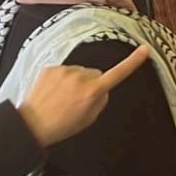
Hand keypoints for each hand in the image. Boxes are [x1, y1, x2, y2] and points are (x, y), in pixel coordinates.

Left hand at [17, 46, 151, 146]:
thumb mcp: (89, 119)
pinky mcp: (51, 68)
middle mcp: (81, 76)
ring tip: (61, 98)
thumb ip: (101, 101)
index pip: (118, 73)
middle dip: (91, 83)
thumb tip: (102, 89)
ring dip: (74, 82)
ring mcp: (65, 70)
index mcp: (93, 91)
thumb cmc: (62, 126)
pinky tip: (52, 93)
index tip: (145, 49)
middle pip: (95, 74)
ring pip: (78, 72)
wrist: (31, 125)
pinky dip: (60, 80)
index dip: (133, 62)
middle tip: (77, 101)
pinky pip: (63, 71)